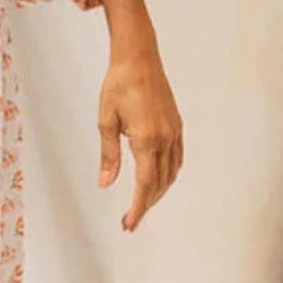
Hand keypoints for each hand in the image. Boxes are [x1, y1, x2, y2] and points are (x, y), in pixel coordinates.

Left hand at [97, 43, 182, 230]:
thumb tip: (105, 184)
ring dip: (158, 193)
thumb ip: (108, 156)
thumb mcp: (105, 121)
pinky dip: (168, 175)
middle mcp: (165, 138)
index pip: (145, 184)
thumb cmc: (118, 85)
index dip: (138, 207)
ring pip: (171, 173)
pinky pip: (177, 158)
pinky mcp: (176, 125)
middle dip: (146, 205)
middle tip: (130, 222)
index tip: (129, 223)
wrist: (139, 58)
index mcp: (147, 139)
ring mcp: (174, 131)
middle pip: (160, 184)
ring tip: (142, 205)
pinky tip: (159, 180)